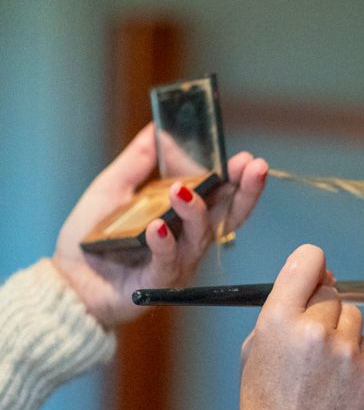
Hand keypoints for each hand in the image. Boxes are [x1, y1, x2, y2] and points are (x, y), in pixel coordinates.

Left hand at [52, 124, 268, 326]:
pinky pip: (166, 261)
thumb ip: (138, 161)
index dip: (239, 179)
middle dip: (244, 192)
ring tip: (182, 190)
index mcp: (186, 215)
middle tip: (251, 168)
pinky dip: (164, 242)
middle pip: (228, 216)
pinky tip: (157, 226)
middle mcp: (189, 238)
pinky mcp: (157, 282)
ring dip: (196, 211)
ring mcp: (178, 261)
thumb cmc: (92, 235)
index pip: (223, 195)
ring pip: (199, 237)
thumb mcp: (114, 188)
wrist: (67, 278)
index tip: (249, 159)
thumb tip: (157, 128)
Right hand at [238, 245, 363, 409]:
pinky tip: (334, 380)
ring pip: (353, 318)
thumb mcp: (256, 346)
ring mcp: (346, 352)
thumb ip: (285, 308)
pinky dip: (353, 356)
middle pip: (332, 291)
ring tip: (321, 364)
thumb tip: (321, 278)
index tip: (314, 274)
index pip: (309, 260)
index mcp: (279, 319)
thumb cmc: (266, 401)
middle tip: (309, 335)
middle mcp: (315, 330)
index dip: (312, 266)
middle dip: (321, 307)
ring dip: (340, 332)